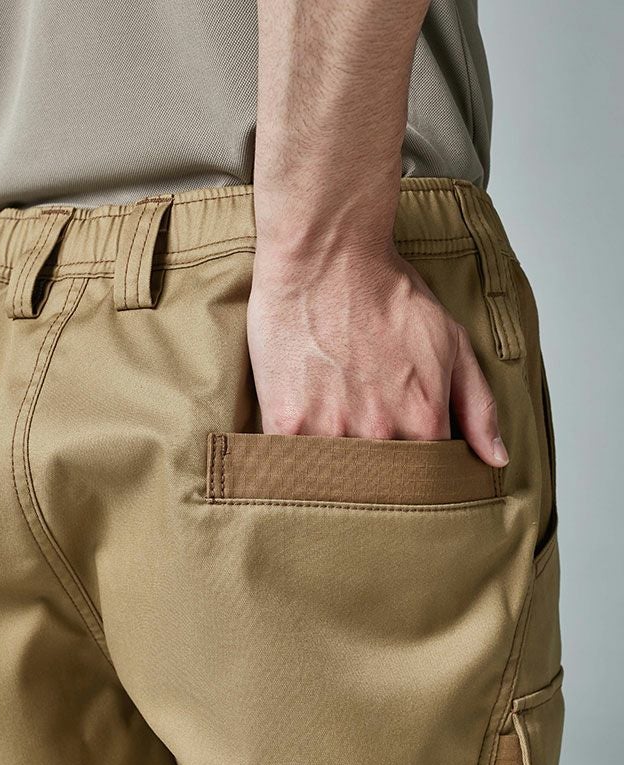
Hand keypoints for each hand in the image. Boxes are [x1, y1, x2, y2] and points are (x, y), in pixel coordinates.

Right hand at [246, 244, 508, 466]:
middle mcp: (379, 436)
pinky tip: (299, 433)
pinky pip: (291, 463)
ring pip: (331, 481)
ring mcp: (329, 434)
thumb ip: (478, 406)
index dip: (411, 473)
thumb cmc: (385, 293)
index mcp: (423, 423)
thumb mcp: (450, 342)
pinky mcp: (285, 425)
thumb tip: (495, 458)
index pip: (425, 480)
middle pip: (376, 486)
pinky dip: (296, 458)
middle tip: (356, 442)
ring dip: (331, 469)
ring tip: (325, 433)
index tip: (397, 459)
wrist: (325, 260)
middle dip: (369, 477)